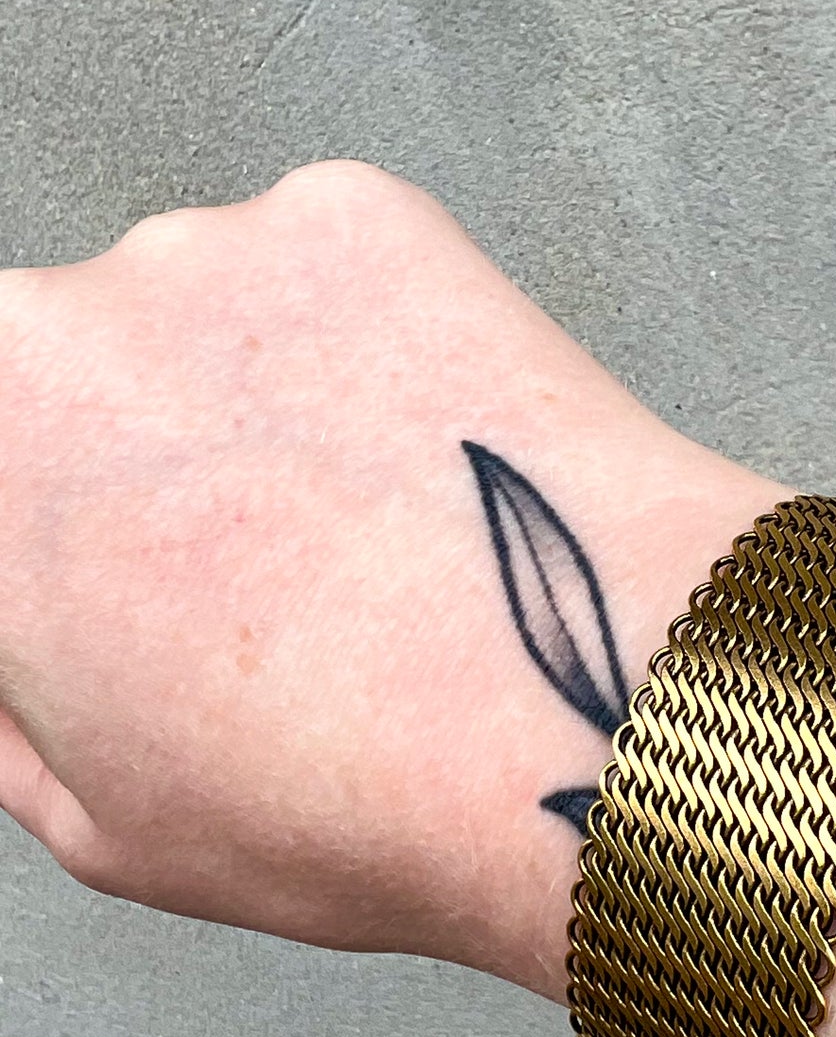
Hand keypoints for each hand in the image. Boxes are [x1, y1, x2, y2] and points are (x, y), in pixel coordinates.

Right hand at [0, 161, 773, 985]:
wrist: (579, 714)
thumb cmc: (354, 792)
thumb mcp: (105, 823)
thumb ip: (14, 714)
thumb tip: (17, 666)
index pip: (8, 485)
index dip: (71, 547)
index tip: (124, 579)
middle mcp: (47, 333)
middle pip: (79, 385)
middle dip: (145, 466)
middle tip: (255, 572)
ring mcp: (205, 251)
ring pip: (209, 321)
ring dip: (262, 399)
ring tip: (374, 530)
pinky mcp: (349, 213)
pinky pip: (335, 275)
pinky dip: (375, 344)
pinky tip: (430, 459)